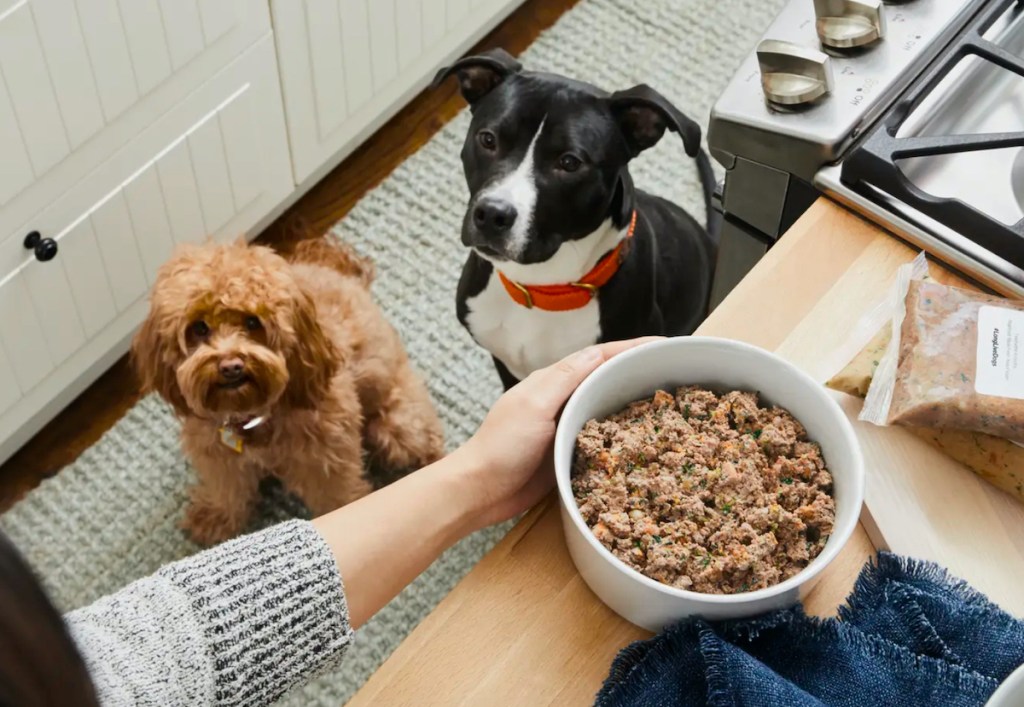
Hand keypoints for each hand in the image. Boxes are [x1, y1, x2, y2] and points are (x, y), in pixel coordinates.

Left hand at [454, 338, 661, 528]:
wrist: (480, 491)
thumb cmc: (502, 446)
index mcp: (553, 381)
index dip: (632, 348)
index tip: (664, 344)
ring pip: (607, 408)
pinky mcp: (569, 454)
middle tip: (675, 374)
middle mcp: (562, 400)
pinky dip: (623, 436)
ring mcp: (566, 428)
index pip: (599, 357)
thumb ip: (565, 378)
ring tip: (670, 405)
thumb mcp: (534, 405)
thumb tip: (599, 352)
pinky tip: (644, 443)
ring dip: (635, 404)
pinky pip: (602, 440)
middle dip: (640, 373)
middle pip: (607, 379)